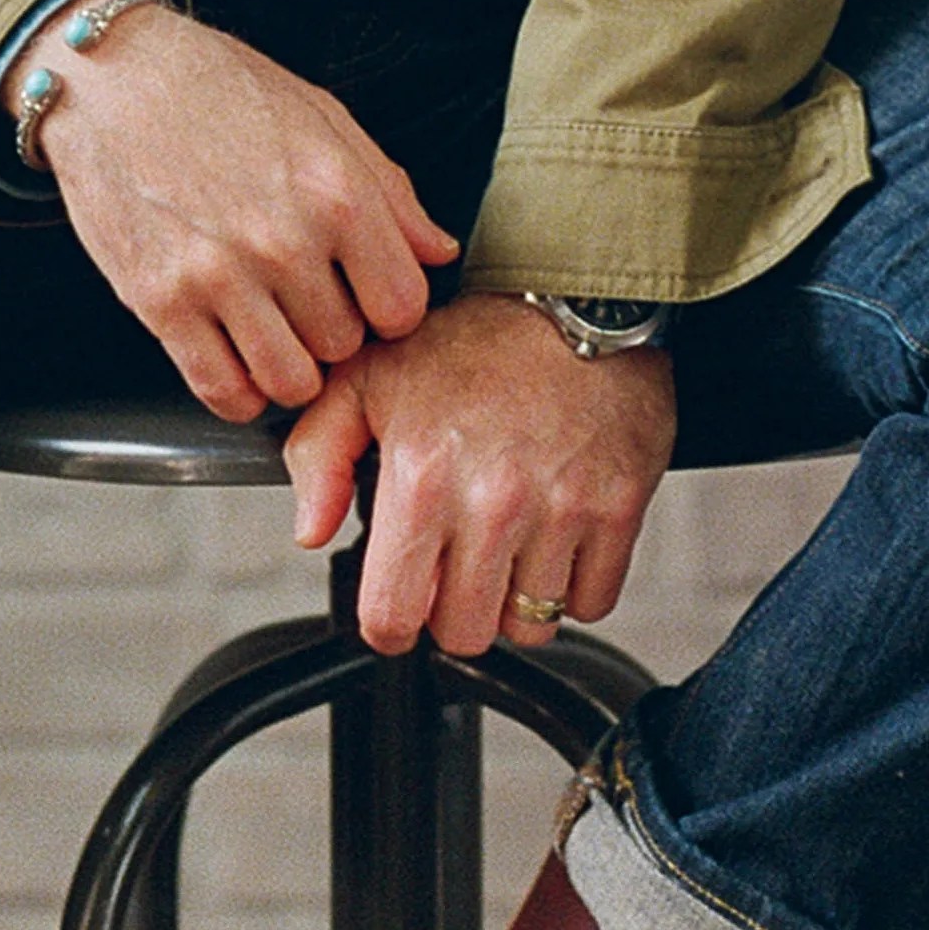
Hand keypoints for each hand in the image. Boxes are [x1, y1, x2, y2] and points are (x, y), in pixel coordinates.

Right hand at [17, 0, 460, 419]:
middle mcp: (284, 241)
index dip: (387, 309)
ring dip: (287, 368)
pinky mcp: (162, 303)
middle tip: (303, 302)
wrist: (111, 79)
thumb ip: (388, 191)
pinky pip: (223, 391)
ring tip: (272, 333)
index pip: (402, 306)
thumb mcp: (323, 119)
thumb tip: (438, 251)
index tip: (363, 296)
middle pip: (344, 346)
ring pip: (291, 382)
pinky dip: (237, 391)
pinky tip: (234, 358)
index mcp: (338, 194)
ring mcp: (220, 277)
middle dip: (330, 331)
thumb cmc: (218, 90)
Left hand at [283, 293, 677, 656]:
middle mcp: (491, 503)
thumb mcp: (368, 377)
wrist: (577, 294)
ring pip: (530, 625)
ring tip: (509, 550)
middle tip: (458, 569)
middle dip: (453, 613)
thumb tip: (310, 531)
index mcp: (420, 479)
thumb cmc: (473, 337)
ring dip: (514, 601)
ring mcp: (560, 511)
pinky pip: (591, 602)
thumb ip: (318, 455)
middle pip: (462, 635)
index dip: (391, 621)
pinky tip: (555, 543)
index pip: (392, 617)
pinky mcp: (618, 510)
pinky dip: (574, 588)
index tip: (404, 600)